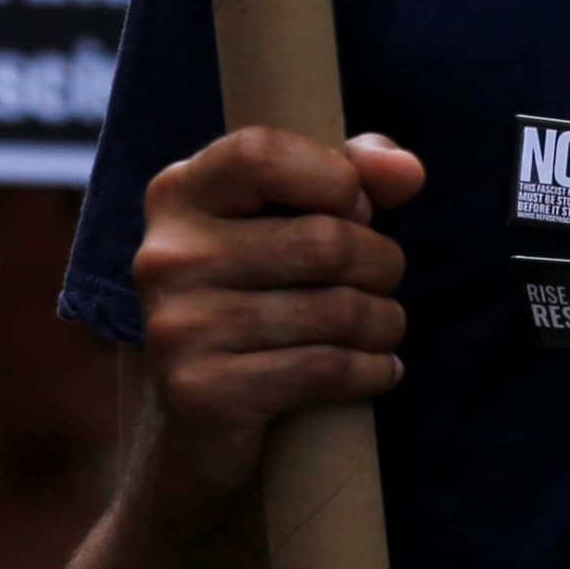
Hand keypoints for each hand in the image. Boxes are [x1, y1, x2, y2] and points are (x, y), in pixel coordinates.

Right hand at [134, 128, 423, 498]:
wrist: (207, 415)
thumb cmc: (267, 288)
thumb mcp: (300, 211)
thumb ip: (354, 170)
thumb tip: (405, 171)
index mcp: (178, 194)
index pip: (261, 153)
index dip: (334, 177)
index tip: (359, 209)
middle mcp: (164, 257)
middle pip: (321, 240)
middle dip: (381, 261)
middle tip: (384, 279)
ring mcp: (175, 328)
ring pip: (334, 310)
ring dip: (383, 321)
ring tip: (383, 327)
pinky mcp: (199, 393)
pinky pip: (323, 369)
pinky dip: (370, 370)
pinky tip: (378, 371)